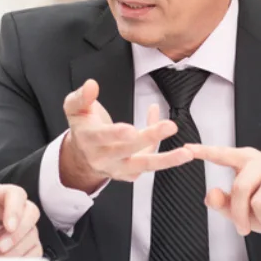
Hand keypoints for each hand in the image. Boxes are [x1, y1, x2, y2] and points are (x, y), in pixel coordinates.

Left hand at [0, 185, 42, 260]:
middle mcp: (16, 210)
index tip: (8, 227)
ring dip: (16, 249)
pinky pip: (35, 252)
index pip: (16, 194)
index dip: (15, 210)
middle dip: (18, 232)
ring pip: (33, 235)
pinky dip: (21, 260)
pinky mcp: (30, 246)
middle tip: (1, 246)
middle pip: (31, 212)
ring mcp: (25, 228)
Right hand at [59, 79, 194, 191]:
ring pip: (143, 165)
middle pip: (127, 150)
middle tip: (170, 127)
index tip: (131, 130)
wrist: (82, 156)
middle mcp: (102, 158)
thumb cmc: (82, 127)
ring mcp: (118, 168)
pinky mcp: (130, 174)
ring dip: (167, 160)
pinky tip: (167, 131)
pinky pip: (149, 162)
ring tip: (186, 153)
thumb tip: (91, 85)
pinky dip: (164, 151)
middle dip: (150, 138)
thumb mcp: (74, 108)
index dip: (116, 134)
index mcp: (87, 140)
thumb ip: (82, 96)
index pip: (101, 138)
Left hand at [187, 145, 260, 238]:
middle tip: (241, 228)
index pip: (223, 154)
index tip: (188, 149)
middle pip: (241, 187)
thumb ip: (222, 202)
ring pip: (259, 201)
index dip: (205, 151)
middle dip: (239, 214)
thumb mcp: (240, 208)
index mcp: (247, 159)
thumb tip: (213, 194)